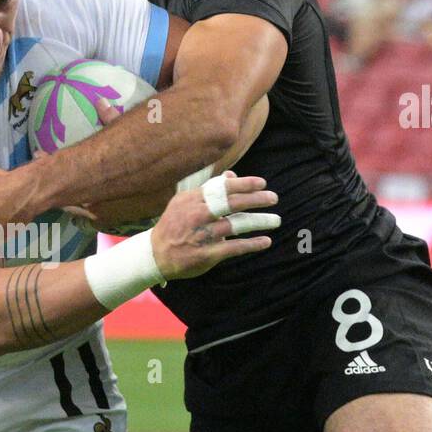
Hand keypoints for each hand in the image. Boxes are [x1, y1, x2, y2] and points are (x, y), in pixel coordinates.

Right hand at [149, 174, 278, 279]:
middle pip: (230, 203)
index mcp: (192, 200)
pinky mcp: (206, 254)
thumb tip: (231, 176)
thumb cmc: (174, 225)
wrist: (154, 255)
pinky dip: (251, 244)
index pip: (222, 188)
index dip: (244, 184)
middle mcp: (197, 215)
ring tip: (276, 220)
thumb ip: (209, 189)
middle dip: (255, 199)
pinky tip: (265, 241)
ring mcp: (202, 235)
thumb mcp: (185, 203)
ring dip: (259, 222)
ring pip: (236, 225)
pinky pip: (234, 248)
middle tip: (274, 198)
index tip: (262, 183)